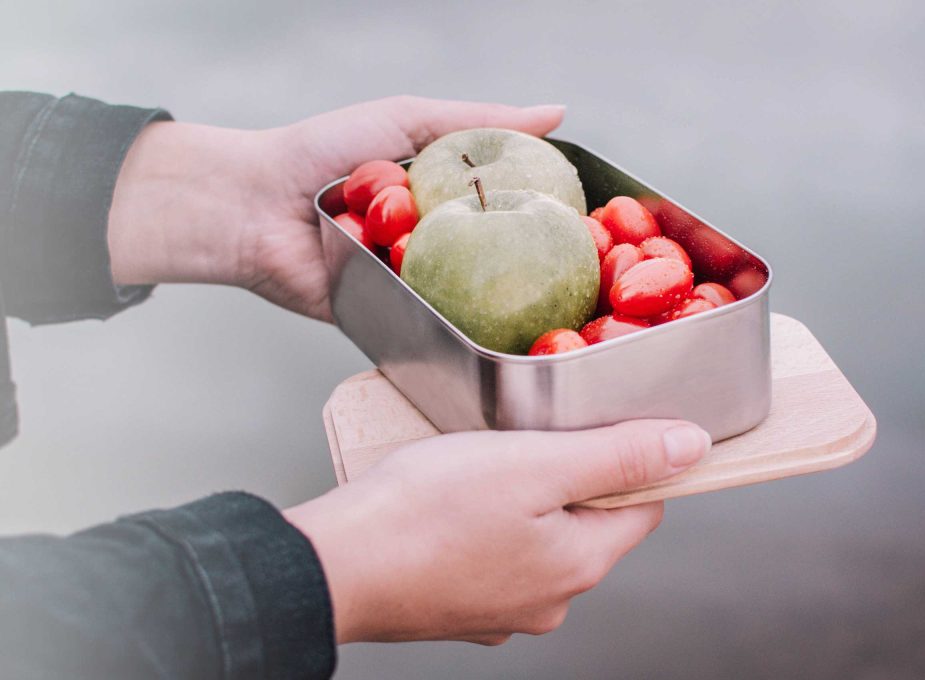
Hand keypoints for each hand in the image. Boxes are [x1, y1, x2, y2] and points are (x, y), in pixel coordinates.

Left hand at [108, 96, 565, 320]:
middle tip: (595, 284)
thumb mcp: (410, 121)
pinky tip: (501, 337)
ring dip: (505, 301)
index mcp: (443, 197)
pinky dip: (458, 329)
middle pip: (500, 258)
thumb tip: (557, 113)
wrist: (253, 204)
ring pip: (473, 296)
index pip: (511, 208)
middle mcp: (436, 242)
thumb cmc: (325, 151)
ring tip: (562, 314)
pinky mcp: (391, 317)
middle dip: (541, 270)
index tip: (598, 230)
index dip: (553, 219)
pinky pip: (433, 326)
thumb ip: (481, 122)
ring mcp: (416, 283)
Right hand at [283, 420, 710, 644]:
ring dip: (519, 499)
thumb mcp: (534, 464)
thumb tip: (692, 447)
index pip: (641, 502)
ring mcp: (503, 610)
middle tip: (516, 442)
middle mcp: (551, 600)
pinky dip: (481, 526)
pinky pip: (492, 554)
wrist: (333, 567)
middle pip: (587, 519)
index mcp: (580, 564)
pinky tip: (448, 505)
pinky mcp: (460, 607)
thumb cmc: (424, 512)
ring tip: (474, 469)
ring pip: (537, 536)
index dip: (622, 456)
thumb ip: (618, 456)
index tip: (585, 428)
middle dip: (562, 475)